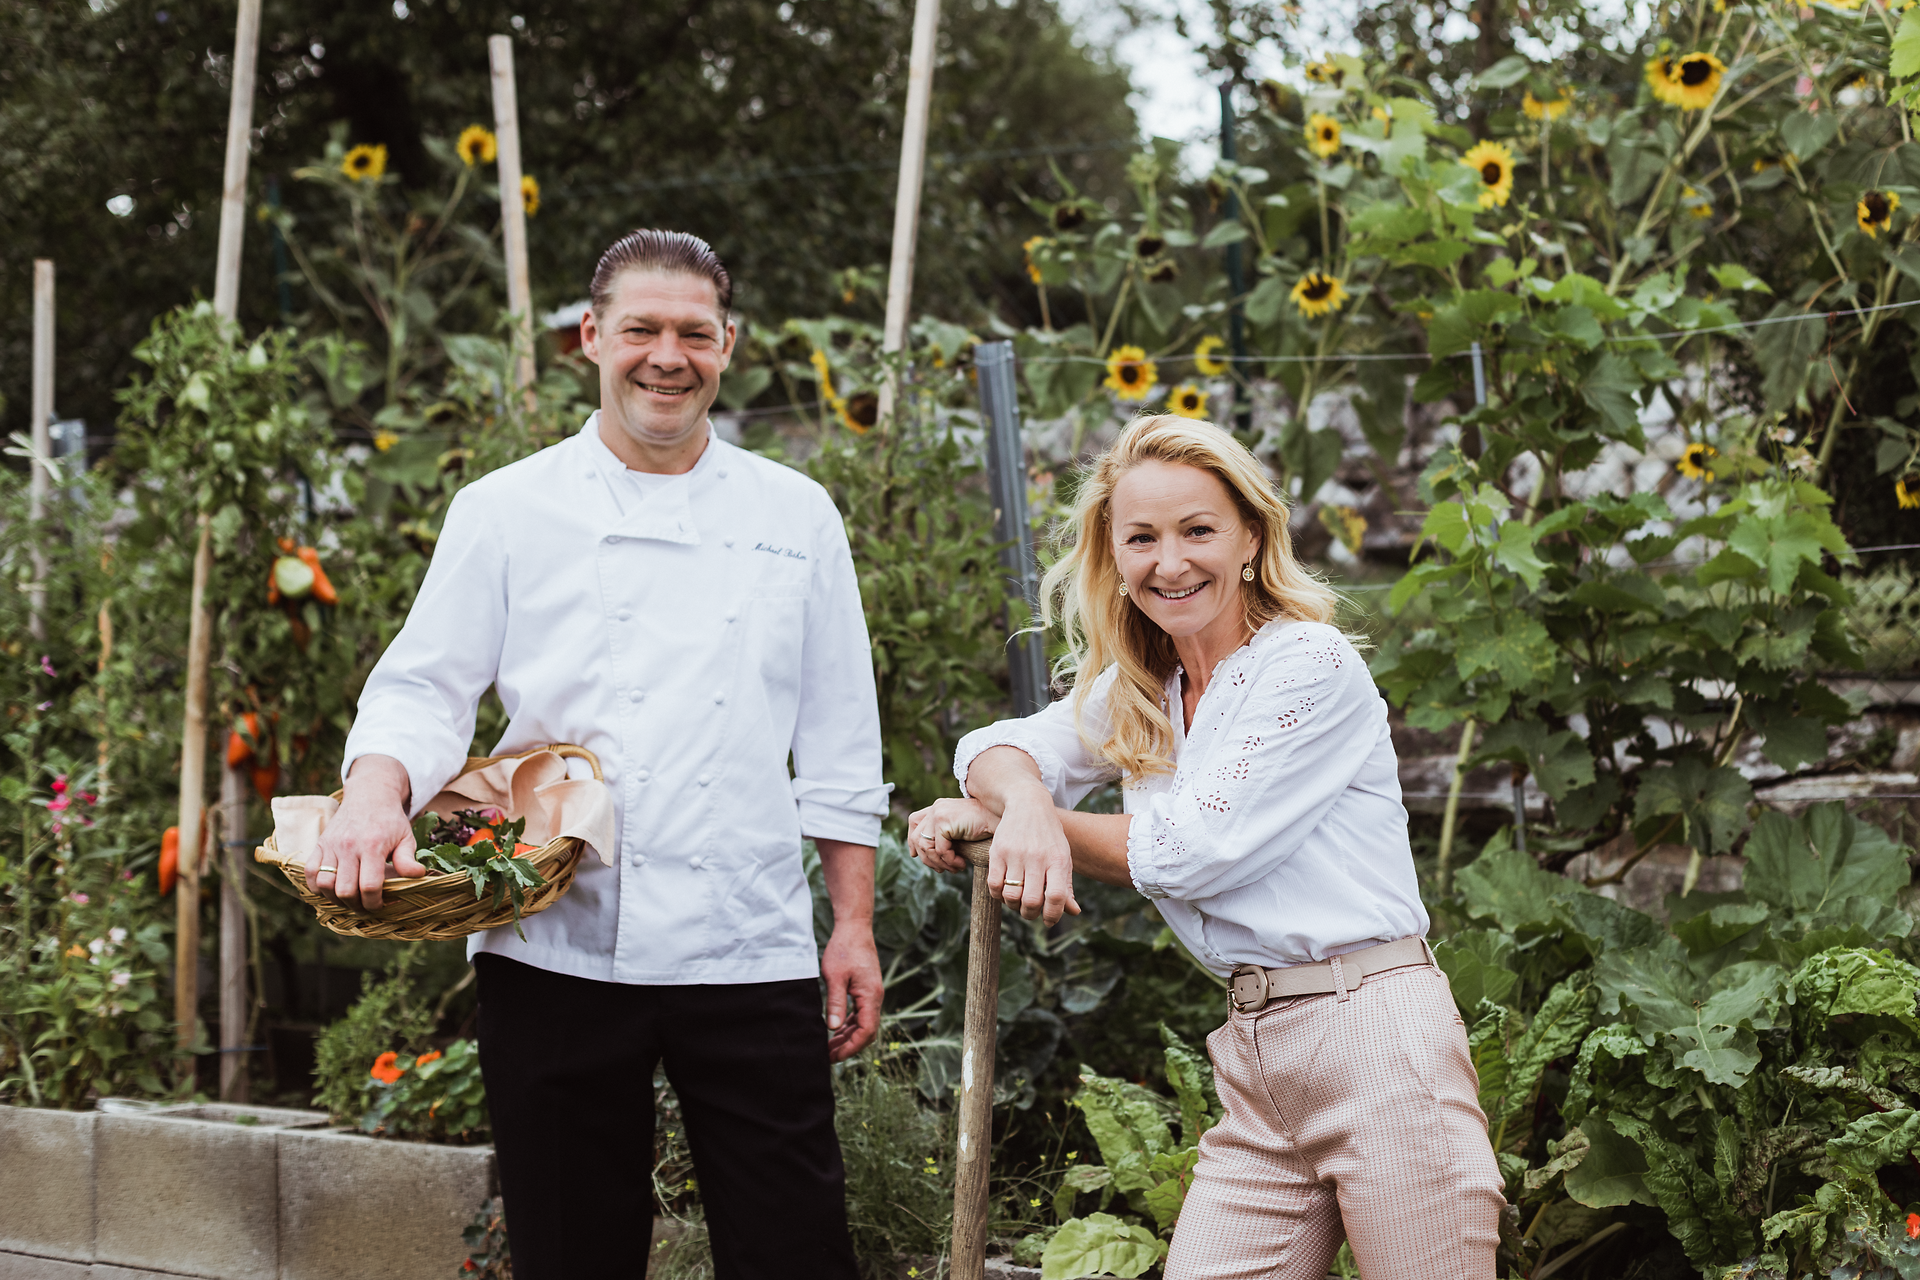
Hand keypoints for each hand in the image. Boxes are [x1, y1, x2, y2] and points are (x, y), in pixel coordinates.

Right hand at [307, 755, 426, 909]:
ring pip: (325, 884)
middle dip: (356, 905)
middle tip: (365, 906)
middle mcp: (349, 846)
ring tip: (349, 899)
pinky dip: (317, 886)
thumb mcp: (406, 837)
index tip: (381, 905)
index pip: (370, 886)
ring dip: (335, 898)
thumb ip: (408, 859)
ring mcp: (331, 845)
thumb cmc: (391, 820)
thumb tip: (418, 876)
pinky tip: (331, 889)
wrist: (369, 795)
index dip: (375, 903)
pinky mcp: (320, 844)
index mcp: (372, 846)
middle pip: (345, 890)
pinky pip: (310, 872)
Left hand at [821, 922, 881, 1061]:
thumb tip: (833, 1029)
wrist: (855, 928)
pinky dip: (850, 1025)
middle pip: (867, 1032)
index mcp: (870, 996)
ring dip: (848, 1037)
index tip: (834, 1056)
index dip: (851, 1047)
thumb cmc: (844, 949)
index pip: (866, 1031)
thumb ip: (835, 1003)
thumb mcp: (835, 976)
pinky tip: (836, 1029)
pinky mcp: (867, 990)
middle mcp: (875, 998)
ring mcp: (872, 994)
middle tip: (828, 1056)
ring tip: (829, 1046)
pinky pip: (861, 1014)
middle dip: (849, 1046)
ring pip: (864, 1024)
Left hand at [905, 796, 996, 873]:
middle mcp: (936, 808)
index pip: (914, 821)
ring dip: (940, 863)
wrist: (1001, 818)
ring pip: (925, 846)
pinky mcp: (944, 822)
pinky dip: (949, 861)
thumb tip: (921, 853)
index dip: (912, 839)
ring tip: (955, 868)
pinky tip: (961, 864)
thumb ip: (943, 836)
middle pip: (916, 837)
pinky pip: (939, 850)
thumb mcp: (960, 829)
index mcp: (939, 807)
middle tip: (943, 870)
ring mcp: (938, 813)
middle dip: (927, 858)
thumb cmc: (985, 826)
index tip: (916, 855)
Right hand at [986, 786, 1080, 926]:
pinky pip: (993, 885)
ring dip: (1013, 906)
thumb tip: (1073, 912)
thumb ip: (1066, 885)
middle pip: (1031, 901)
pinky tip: (1004, 890)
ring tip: (1017, 900)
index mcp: (1057, 860)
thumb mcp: (1063, 856)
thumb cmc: (1049, 836)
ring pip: (1010, 896)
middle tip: (1030, 911)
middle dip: (1030, 914)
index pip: (1056, 896)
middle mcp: (1037, 857)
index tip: (1048, 920)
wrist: (1028, 804)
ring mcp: (1015, 854)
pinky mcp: (997, 851)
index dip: (1053, 915)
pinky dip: (998, 895)